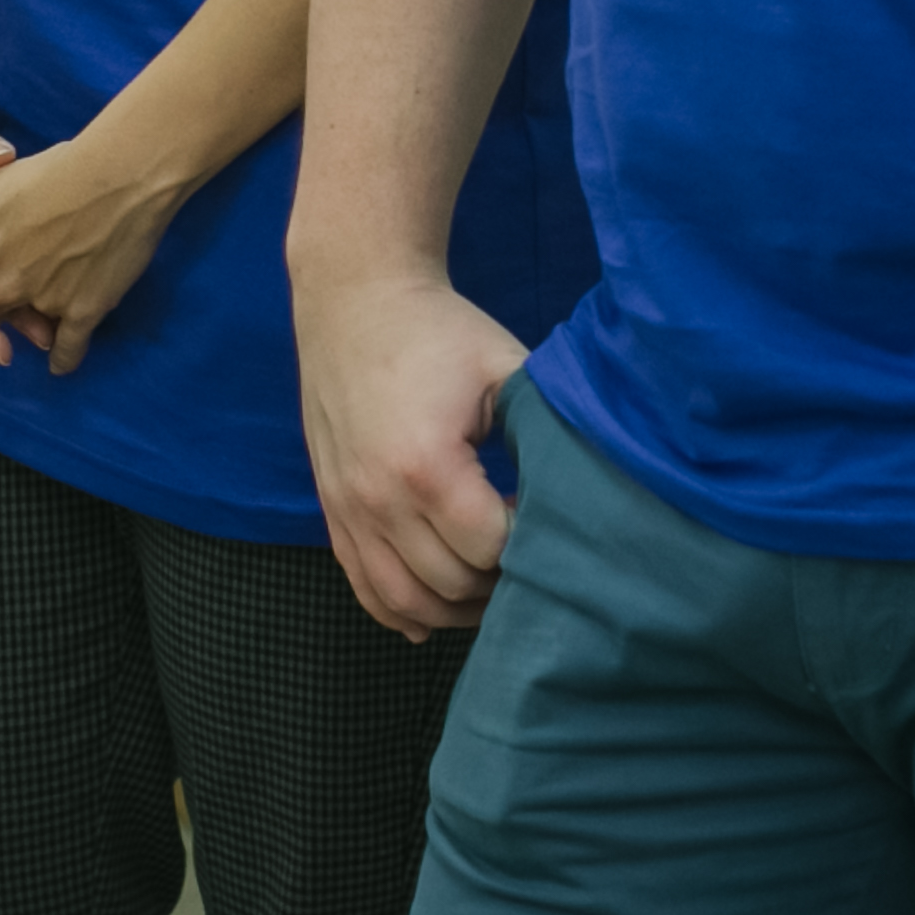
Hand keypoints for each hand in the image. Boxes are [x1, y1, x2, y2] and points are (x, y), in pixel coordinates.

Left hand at [0, 129, 192, 374]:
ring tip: (33, 308)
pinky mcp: (83, 314)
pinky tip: (59, 355)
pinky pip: (65, 351)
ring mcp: (43, 303)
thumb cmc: (57, 170)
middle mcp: (2, 286)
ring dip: (25, 322)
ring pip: (21, 329)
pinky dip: (62, 355)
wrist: (124, 176)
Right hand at [299, 269, 529, 639]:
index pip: (491, 549)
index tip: (545, 517)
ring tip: (491, 584)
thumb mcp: (503, 368)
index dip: (530, 543)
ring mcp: (347, 509)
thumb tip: (582, 489)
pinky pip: (364, 586)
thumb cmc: (436, 331)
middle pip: (450, 584)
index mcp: (426, 466)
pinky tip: (434, 613)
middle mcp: (377, 498)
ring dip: (454, 607)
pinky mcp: (332, 509)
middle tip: (526, 550)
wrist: (354, 300)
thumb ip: (542, 432)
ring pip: (404, 600)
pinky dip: (400, 610)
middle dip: (498, 580)